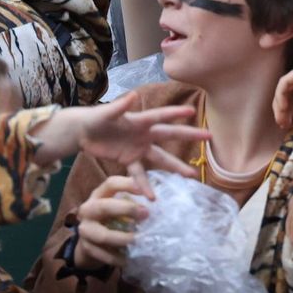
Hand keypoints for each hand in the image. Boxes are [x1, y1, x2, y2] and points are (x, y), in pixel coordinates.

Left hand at [33, 92, 205, 170]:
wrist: (84, 132)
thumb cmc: (95, 118)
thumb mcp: (104, 114)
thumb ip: (119, 107)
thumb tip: (133, 95)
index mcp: (140, 120)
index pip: (161, 115)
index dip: (176, 113)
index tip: (193, 111)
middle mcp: (144, 133)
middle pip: (170, 135)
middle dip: (189, 136)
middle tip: (209, 137)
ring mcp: (138, 148)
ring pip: (161, 158)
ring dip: (174, 167)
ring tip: (190, 175)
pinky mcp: (129, 160)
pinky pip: (139, 174)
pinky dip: (145, 185)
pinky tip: (152, 197)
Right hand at [71, 172, 152, 269]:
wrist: (90, 241)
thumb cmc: (111, 218)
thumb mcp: (119, 205)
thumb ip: (134, 200)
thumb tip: (159, 198)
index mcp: (99, 194)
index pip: (111, 183)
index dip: (128, 185)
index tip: (147, 192)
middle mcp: (88, 209)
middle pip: (104, 207)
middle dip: (127, 210)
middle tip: (146, 214)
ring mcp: (85, 229)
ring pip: (104, 235)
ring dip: (123, 239)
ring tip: (138, 241)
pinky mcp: (86, 247)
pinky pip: (102, 254)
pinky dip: (117, 258)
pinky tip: (127, 259)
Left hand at [272, 63, 292, 128]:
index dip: (292, 113)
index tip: (288, 126)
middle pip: (291, 95)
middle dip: (285, 111)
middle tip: (283, 125)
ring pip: (285, 90)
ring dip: (281, 106)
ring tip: (282, 120)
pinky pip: (285, 83)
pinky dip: (281, 96)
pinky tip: (284, 109)